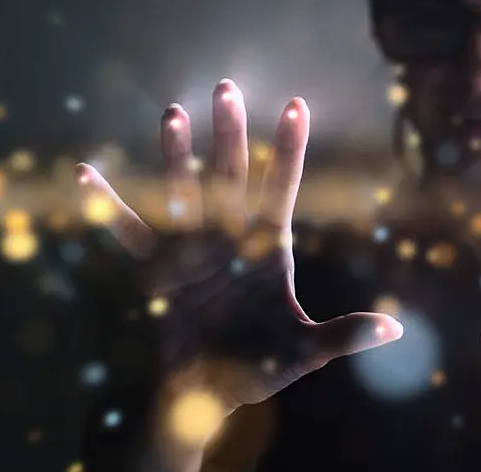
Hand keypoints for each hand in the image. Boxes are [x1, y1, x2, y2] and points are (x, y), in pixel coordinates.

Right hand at [77, 80, 402, 414]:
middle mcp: (230, 237)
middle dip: (230, 134)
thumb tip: (394, 327)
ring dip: (175, 157)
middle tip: (226, 88)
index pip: (282, 189)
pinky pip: (130, 233)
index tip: (296, 106)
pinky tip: (86, 173)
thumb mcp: (308, 351)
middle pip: (231, 177)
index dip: (288, 150)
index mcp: (269, 248)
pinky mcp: (157, 270)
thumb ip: (346, 335)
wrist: (211, 393)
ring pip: (183, 193)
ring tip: (171, 115)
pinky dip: (108, 206)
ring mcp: (191, 250)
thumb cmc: (265, 365)